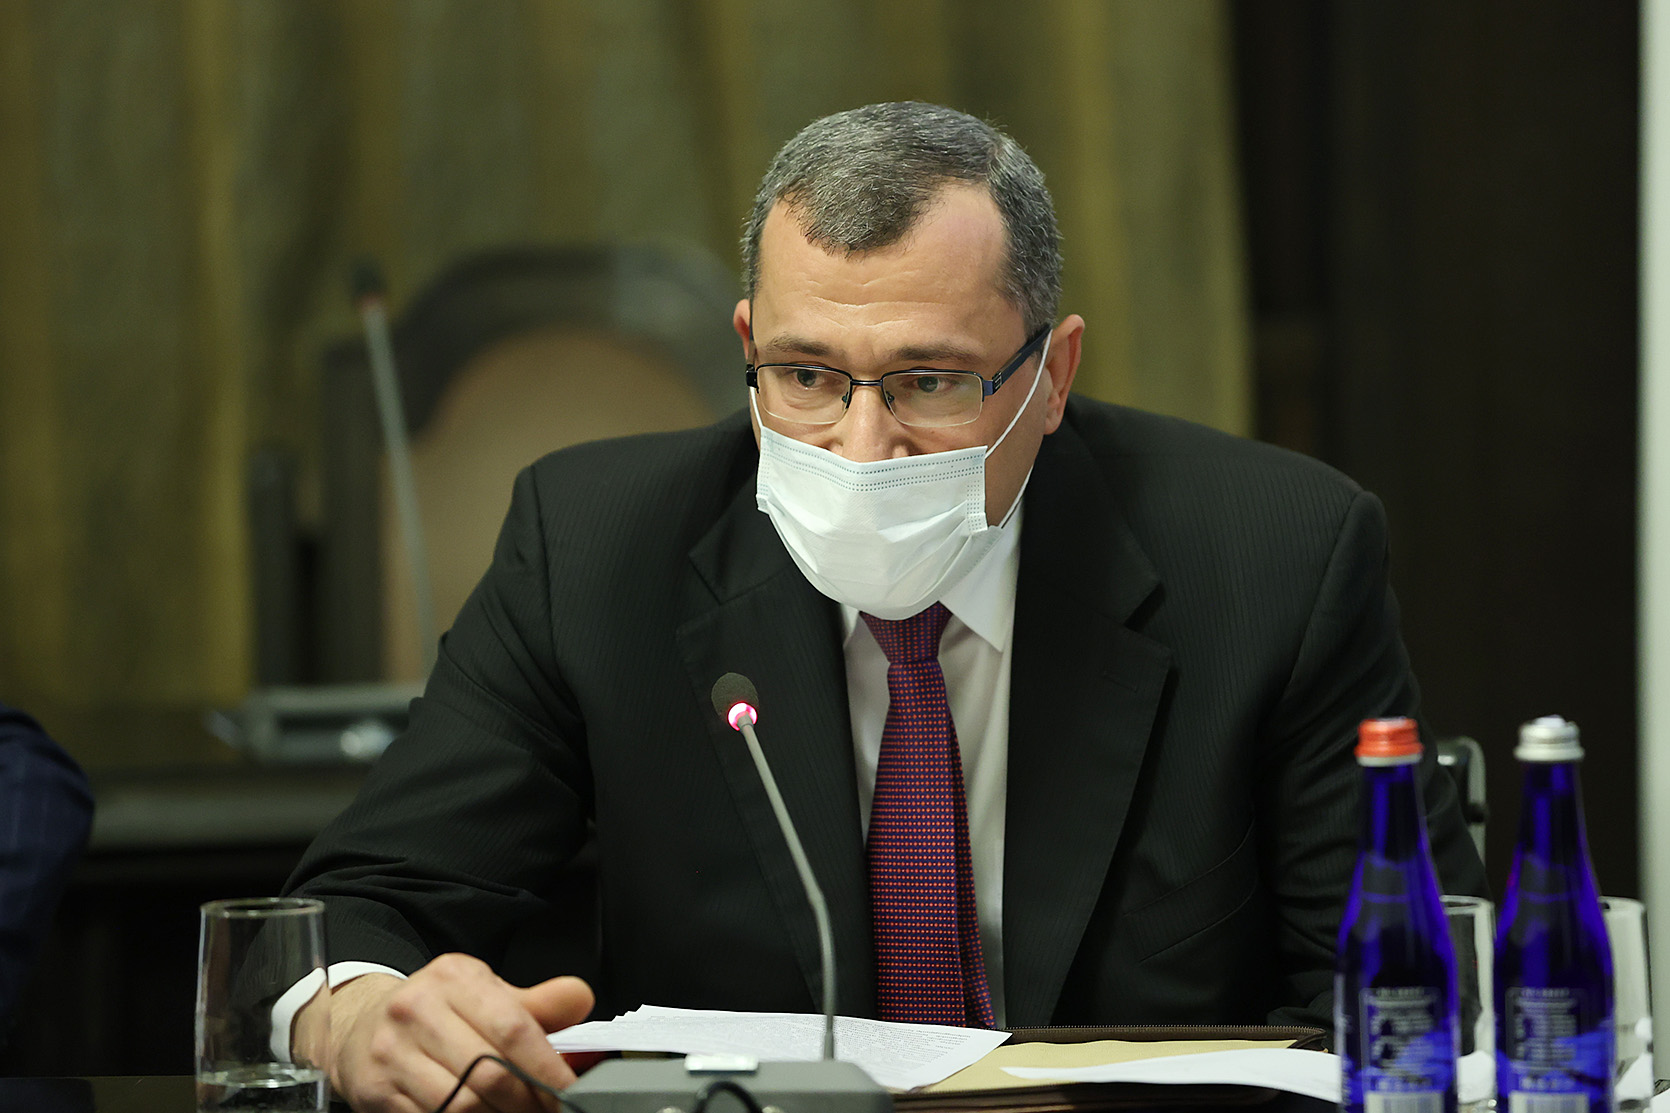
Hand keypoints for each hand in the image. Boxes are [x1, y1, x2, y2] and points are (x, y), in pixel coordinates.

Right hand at [325, 954, 594, 1112]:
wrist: (363, 1025)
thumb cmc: (435, 1009)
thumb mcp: (484, 993)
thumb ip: (536, 1002)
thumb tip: (580, 999)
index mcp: (454, 978)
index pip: (513, 1028)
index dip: (548, 1068)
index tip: (569, 1091)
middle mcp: (417, 1009)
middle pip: (489, 1072)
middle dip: (527, 1101)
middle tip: (547, 1110)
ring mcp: (392, 1052)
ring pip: (462, 1103)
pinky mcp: (376, 1090)